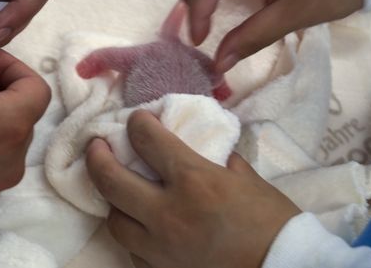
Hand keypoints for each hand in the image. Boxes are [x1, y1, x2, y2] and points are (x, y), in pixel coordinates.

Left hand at [85, 110, 299, 267]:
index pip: (147, 140)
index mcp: (193, 180)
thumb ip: (218, 160)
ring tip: (118, 191)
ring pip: (114, 221)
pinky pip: (132, 251)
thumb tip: (203, 148)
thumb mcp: (248, 179)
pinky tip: (141, 226)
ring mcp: (161, 247)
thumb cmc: (273, 222)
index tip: (137, 120)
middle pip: (111, 179)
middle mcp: (168, 213)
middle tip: (97, 146)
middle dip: (97, 156)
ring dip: (113, 201)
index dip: (137, 124)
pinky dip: (134, 236)